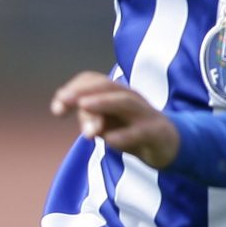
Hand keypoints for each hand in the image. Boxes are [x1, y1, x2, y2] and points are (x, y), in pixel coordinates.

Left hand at [51, 70, 179, 167]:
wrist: (168, 145)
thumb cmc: (131, 131)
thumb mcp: (106, 126)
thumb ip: (89, 120)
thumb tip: (74, 120)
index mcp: (117, 93)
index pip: (94, 80)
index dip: (74, 89)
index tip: (56, 106)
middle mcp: (131, 98)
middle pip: (108, 86)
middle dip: (84, 90)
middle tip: (63, 100)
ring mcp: (144, 114)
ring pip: (125, 102)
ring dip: (102, 103)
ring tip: (83, 106)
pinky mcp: (156, 133)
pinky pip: (140, 132)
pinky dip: (124, 135)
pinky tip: (108, 140)